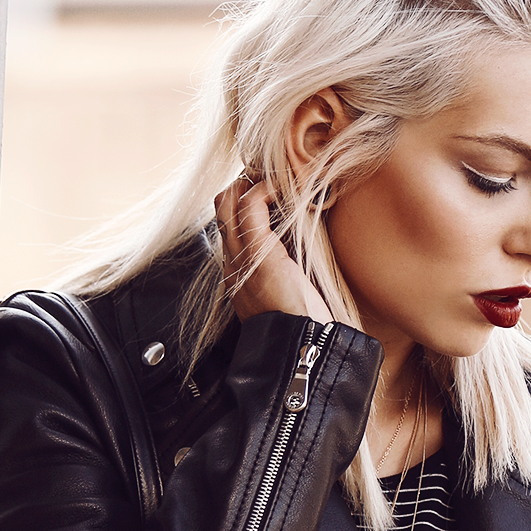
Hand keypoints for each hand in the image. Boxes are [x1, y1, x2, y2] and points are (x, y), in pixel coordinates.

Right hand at [214, 175, 331, 327]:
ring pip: (227, 200)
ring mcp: (241, 257)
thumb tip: (309, 247)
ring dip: (253, 182)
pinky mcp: (257, 253)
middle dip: (244, 184)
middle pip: (221, 207)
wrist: (303, 350)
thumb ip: (293, 270)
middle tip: (275, 180)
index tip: (275, 193)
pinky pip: (249, 205)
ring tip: (281, 181)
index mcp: (241, 275)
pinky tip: (284, 188)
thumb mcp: (297, 294)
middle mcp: (234, 264)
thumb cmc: (309, 327)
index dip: (247, 202)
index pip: (230, 226)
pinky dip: (265, 188)